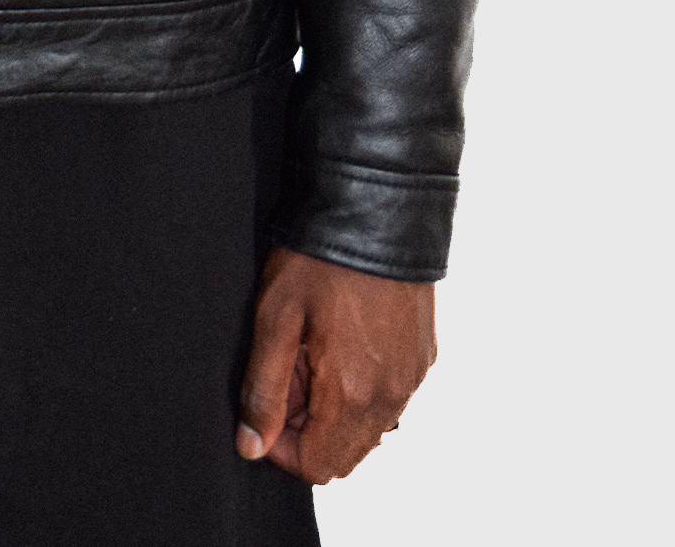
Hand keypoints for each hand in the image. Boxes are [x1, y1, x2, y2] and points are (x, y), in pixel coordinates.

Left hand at [236, 247, 434, 482]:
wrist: (380, 208)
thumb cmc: (322, 258)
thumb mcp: (275, 317)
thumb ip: (263, 389)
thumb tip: (251, 445)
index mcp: (353, 394)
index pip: (316, 467)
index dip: (280, 447)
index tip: (266, 403)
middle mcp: (392, 397)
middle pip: (344, 454)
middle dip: (307, 427)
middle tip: (288, 371)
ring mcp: (412, 378)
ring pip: (368, 429)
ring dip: (334, 409)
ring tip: (312, 352)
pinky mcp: (423, 357)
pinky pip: (389, 399)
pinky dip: (362, 388)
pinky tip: (342, 341)